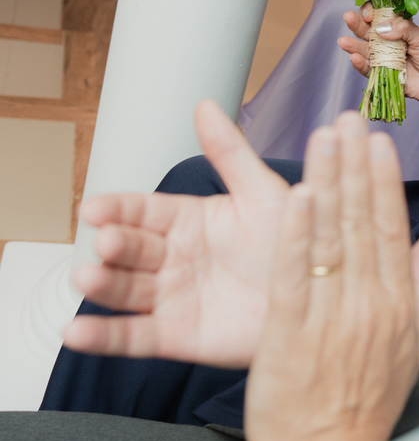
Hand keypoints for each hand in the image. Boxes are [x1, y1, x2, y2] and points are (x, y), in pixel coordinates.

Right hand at [61, 100, 290, 367]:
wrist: (321, 295)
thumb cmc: (296, 240)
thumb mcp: (264, 194)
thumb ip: (230, 152)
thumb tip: (204, 104)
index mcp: (188, 220)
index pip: (143, 210)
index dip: (118, 208)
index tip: (93, 207)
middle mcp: (173, 257)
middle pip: (131, 249)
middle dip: (113, 245)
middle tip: (106, 241)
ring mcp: (172, 297)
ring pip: (126, 290)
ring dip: (102, 284)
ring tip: (87, 278)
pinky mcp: (176, 336)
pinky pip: (134, 337)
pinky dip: (103, 336)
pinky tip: (76, 332)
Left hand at [245, 114, 418, 440]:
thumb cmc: (366, 404)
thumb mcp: (411, 346)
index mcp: (397, 304)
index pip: (392, 229)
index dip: (384, 182)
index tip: (379, 144)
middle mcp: (369, 304)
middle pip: (362, 223)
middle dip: (355, 167)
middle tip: (350, 121)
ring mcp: (331, 318)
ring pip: (331, 239)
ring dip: (329, 183)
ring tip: (325, 140)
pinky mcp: (290, 335)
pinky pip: (296, 277)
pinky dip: (298, 235)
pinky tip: (298, 197)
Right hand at [339, 4, 418, 104]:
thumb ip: (404, 29)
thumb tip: (381, 28)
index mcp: (397, 28)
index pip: (379, 16)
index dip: (372, 12)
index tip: (370, 13)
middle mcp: (387, 42)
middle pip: (367, 31)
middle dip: (356, 24)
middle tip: (348, 18)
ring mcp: (383, 58)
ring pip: (363, 50)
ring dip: (353, 45)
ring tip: (344, 42)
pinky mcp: (382, 75)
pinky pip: (368, 69)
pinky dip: (360, 64)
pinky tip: (354, 58)